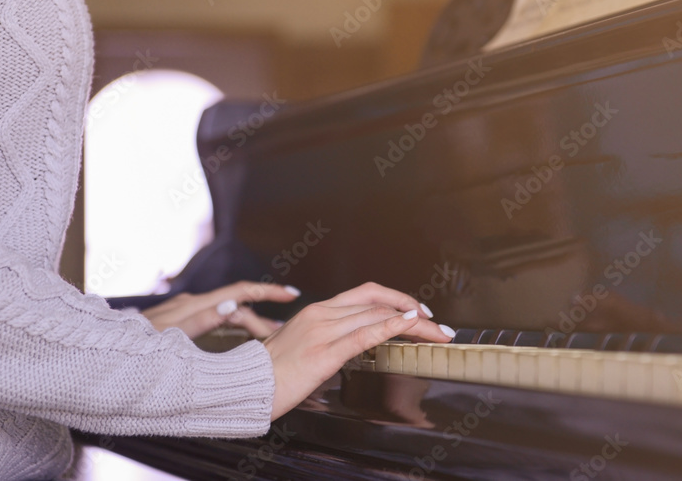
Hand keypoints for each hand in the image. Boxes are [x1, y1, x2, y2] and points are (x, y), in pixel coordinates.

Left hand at [141, 281, 299, 338]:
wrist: (107, 354)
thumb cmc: (136, 351)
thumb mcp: (172, 338)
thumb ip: (204, 320)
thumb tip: (232, 304)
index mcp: (194, 306)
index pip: (240, 292)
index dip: (267, 292)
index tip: (290, 295)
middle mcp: (191, 304)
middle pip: (237, 303)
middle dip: (263, 313)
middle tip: (284, 328)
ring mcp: (184, 312)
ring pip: (226, 313)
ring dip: (249, 322)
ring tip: (269, 335)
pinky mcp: (179, 322)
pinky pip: (213, 320)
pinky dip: (232, 326)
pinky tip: (237, 336)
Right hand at [263, 282, 454, 419]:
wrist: (244, 386)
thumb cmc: (269, 374)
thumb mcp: (299, 347)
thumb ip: (324, 339)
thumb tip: (350, 344)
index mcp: (316, 311)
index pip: (365, 295)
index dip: (395, 298)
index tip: (416, 310)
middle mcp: (321, 314)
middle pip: (377, 302)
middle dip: (412, 308)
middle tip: (435, 322)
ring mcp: (322, 331)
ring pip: (377, 315)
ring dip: (414, 322)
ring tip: (436, 332)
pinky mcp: (324, 352)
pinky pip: (366, 334)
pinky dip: (393, 326)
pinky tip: (410, 326)